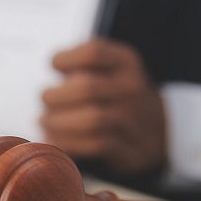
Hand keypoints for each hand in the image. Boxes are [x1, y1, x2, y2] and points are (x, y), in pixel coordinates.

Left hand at [41, 38, 166, 174]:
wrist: (155, 128)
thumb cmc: (115, 93)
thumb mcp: (108, 67)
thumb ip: (80, 65)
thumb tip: (50, 73)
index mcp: (125, 62)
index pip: (92, 53)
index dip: (65, 59)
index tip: (55, 66)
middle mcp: (133, 88)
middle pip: (87, 88)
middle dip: (56, 96)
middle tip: (45, 100)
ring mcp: (134, 118)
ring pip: (93, 119)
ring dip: (59, 122)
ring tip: (46, 121)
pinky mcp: (130, 148)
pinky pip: (95, 144)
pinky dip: (69, 143)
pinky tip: (56, 139)